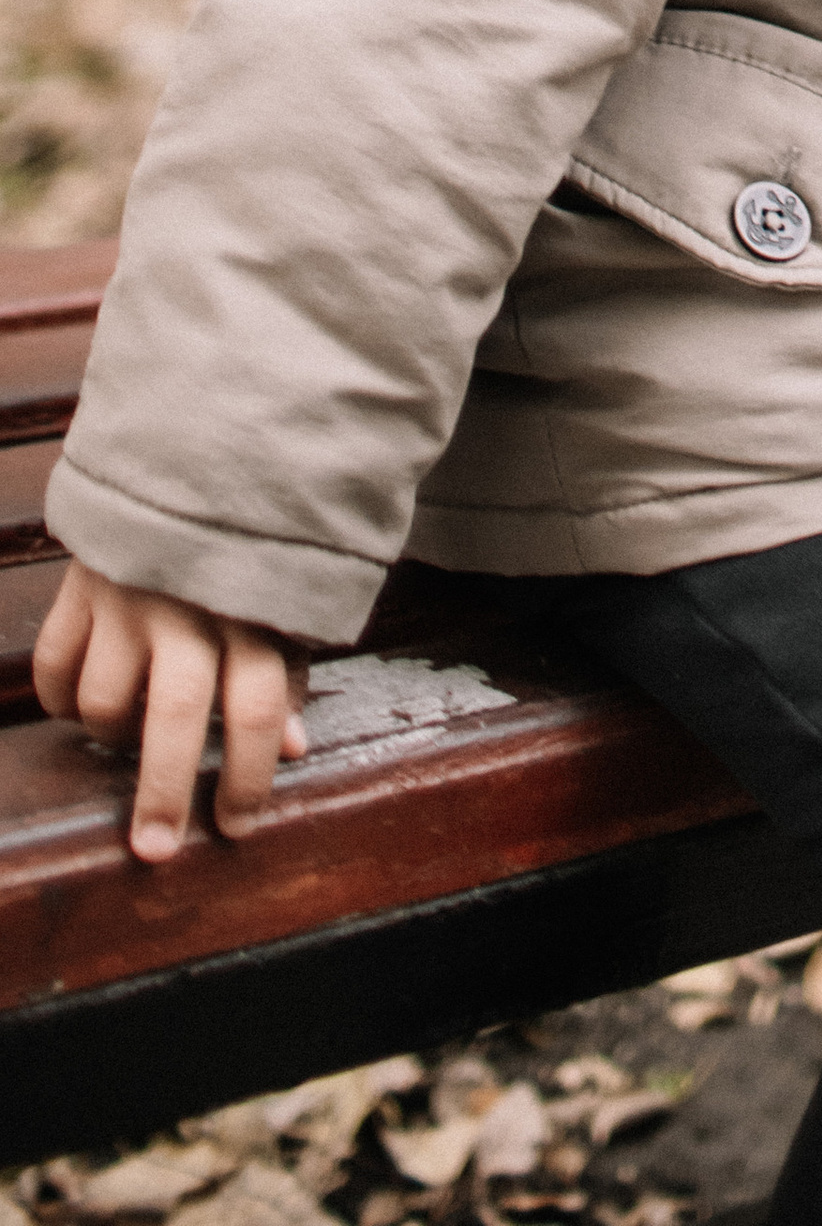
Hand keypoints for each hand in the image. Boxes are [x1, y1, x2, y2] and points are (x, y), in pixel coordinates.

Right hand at [32, 560, 309, 861]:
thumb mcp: (287, 596)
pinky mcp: (82, 580)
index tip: (236, 827)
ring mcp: (131, 593)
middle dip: (163, 792)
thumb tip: (293, 749)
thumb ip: (288, 668)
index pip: (259, 705)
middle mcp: (192, 604)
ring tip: (132, 728)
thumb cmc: (255, 540)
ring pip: (102, 698)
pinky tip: (82, 698)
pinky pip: (54, 662)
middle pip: (177, 713)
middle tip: (155, 850)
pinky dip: (61, 696)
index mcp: (256, 608)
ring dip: (113, 733)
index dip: (248, 774)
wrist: (204, 445)